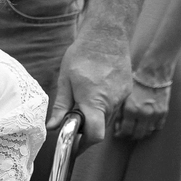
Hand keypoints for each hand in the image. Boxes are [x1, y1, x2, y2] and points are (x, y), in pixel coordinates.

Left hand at [47, 29, 131, 145]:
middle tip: (72, 118)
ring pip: (107, 116)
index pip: (95, 135)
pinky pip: (114, 105)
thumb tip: (53, 127)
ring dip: (94, 115)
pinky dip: (103, 104)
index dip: (84, 145)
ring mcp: (122, 96)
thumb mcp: (65, 80)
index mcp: (94, 101)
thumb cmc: (83, 54)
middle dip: (86, 128)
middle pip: (100, 128)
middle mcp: (112, 101)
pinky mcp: (127, 90)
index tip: (74, 146)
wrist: (107, 34)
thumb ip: (61, 106)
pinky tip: (94, 90)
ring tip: (82, 98)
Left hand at [112, 74, 170, 139]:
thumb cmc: (135, 83)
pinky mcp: (164, 112)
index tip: (119, 133)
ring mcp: (155, 114)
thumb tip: (117, 128)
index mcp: (131, 110)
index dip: (121, 134)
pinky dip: (152, 127)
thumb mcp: (123, 98)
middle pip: (137, 134)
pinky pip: (158, 126)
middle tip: (128, 133)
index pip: (125, 131)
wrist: (153, 74)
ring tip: (137, 128)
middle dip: (131, 135)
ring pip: (148, 132)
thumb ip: (119, 114)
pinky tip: (147, 123)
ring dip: (142, 132)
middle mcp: (143, 114)